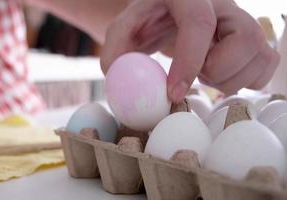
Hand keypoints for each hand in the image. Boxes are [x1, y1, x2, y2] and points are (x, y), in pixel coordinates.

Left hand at [100, 0, 279, 101]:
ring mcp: (244, 19)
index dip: (189, 61)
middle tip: (195, 74)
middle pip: (245, 38)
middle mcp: (224, 3)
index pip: (199, 22)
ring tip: (204, 71)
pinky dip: (243, 80)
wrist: (169, 17)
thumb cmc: (148, 23)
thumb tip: (117, 77)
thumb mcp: (124, 31)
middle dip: (216, 71)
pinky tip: (218, 73)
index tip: (173, 93)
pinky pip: (266, 67)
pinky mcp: (256, 38)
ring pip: (260, 55)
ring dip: (228, 79)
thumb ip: (114, 52)